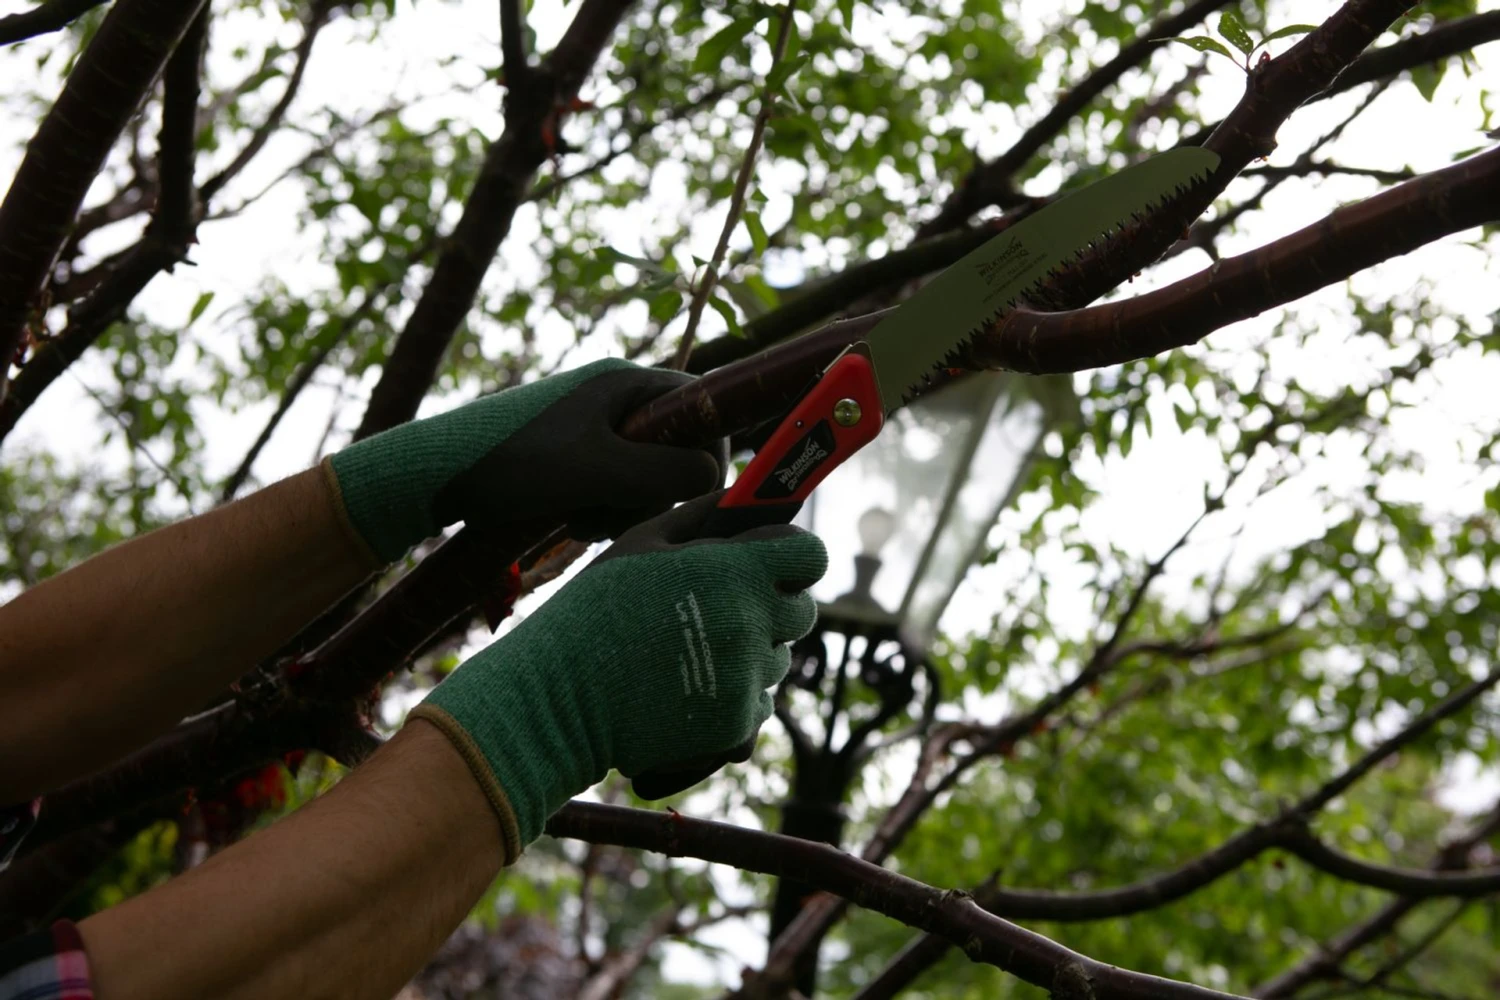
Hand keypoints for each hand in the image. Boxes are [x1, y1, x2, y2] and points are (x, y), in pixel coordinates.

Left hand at [323, 358, 721, 563]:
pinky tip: (570, 523)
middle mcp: (611, 397)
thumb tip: (712, 475)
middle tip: (620, 515)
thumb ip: (664, 472)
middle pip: (674, 445)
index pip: (703, 403)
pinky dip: (601, 507)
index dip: (712, 446)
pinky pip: (611, 483)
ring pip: (643, 471)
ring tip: (582, 524)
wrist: (432, 475)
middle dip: (656, 489)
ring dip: (625, 506)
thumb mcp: (598, 470)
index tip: (698, 491)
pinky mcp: (569, 454)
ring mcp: (589, 425)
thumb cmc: (514, 464)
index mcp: (623, 382)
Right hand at [407, 493, 827, 861]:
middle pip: (801, 611)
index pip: (810, 554)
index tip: (773, 560)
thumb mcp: (640, 543)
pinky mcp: (737, 723)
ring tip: (694, 652)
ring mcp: (749, 676)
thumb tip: (740, 494)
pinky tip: (690, 688)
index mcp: (735, 570)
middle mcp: (753, 622)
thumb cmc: (594, 610)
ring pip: (777, 659)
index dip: (794, 554)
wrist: (561, 698)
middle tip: (724, 608)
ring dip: (751, 652)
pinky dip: (734, 696)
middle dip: (773, 604)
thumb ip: (699, 515)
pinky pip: (758, 702)